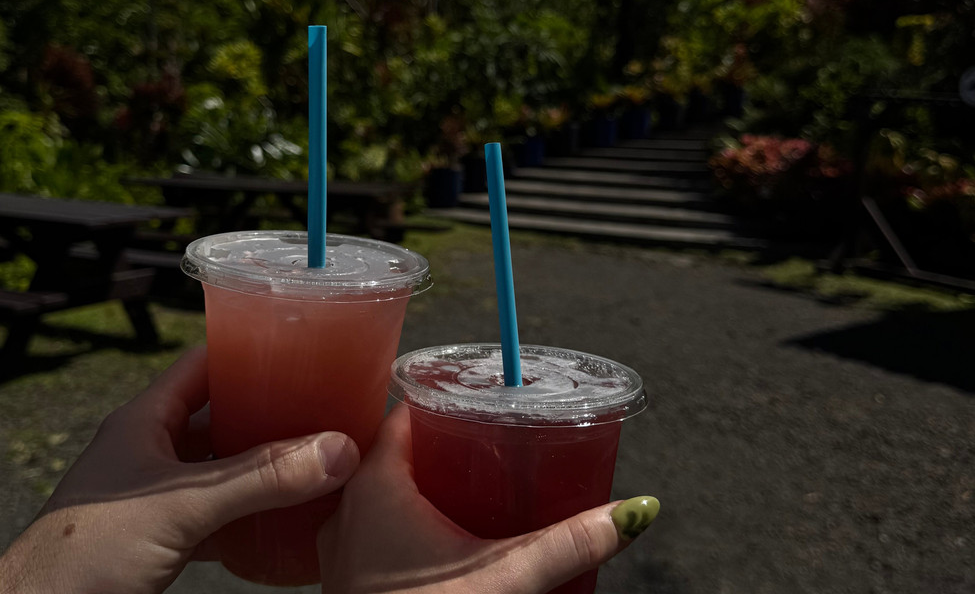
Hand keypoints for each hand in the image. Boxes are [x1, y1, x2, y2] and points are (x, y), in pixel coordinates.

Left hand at [0, 346, 359, 593]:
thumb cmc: (87, 551)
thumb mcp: (183, 506)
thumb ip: (260, 479)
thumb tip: (338, 450)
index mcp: (144, 420)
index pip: (203, 364)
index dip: (248, 352)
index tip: (302, 351)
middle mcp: (150, 451)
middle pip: (219, 417)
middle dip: (268, 414)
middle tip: (324, 411)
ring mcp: (154, 496)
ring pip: (220, 469)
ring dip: (262, 467)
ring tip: (316, 460)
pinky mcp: (160, 538)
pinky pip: (215, 516)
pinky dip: (249, 514)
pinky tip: (282, 519)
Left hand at [318, 405, 658, 593]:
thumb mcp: (509, 578)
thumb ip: (571, 543)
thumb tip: (632, 513)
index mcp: (374, 484)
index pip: (406, 410)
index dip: (447, 399)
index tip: (485, 398)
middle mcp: (347, 507)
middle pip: (398, 448)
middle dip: (447, 443)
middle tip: (495, 440)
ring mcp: (342, 546)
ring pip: (384, 489)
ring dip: (426, 482)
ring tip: (476, 480)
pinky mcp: (348, 578)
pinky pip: (374, 526)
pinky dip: (408, 519)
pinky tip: (444, 532)